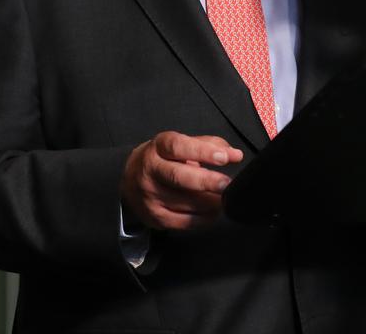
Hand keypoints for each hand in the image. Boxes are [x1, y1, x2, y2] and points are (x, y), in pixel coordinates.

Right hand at [121, 131, 243, 230]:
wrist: (130, 180)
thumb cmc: (163, 159)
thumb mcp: (180, 144)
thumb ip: (208, 145)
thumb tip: (235, 155)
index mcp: (158, 147)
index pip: (179, 147)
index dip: (203, 152)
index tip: (224, 157)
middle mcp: (150, 171)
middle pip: (179, 177)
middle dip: (207, 181)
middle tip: (227, 184)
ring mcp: (151, 196)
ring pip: (184, 202)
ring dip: (210, 203)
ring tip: (224, 199)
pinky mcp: (155, 217)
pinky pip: (184, 222)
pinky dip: (203, 218)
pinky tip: (214, 212)